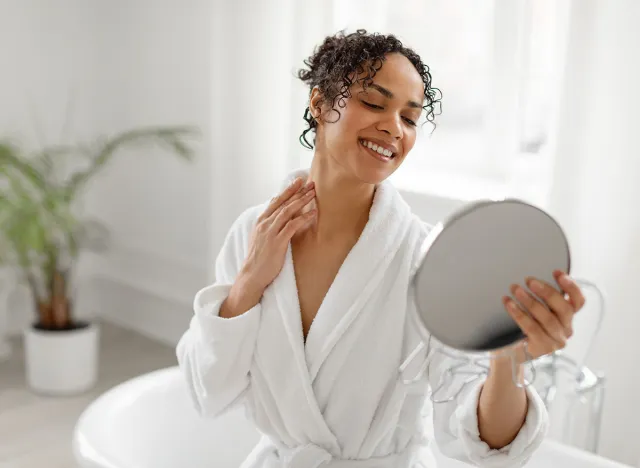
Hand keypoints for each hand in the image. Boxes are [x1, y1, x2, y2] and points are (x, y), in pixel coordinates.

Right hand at [238, 176, 316, 293]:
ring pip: (288, 211)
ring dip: (302, 200)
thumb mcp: (260, 237)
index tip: (298, 181)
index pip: (276, 201)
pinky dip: (303, 217)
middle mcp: (264, 224)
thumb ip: (268, 224)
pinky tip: (313, 213)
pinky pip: (292, 226)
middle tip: (310, 182)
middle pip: (283, 203)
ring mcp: (270, 232)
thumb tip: (276, 213)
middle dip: (297, 191)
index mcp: (260, 221)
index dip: (288, 190)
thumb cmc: (259, 258)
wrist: (252, 274)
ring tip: (313, 193)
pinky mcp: (277, 242)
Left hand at [501, 270, 585, 360]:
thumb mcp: (536, 311)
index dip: (571, 287)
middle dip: (547, 292)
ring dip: (530, 301)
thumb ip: (541, 299)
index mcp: (568, 317)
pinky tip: (508, 303)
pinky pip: (532, 328)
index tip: (556, 272)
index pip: (579, 302)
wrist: (513, 355)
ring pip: (547, 318)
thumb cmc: (525, 328)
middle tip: (529, 280)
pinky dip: (519, 313)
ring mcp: (556, 340)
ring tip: (515, 289)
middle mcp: (566, 329)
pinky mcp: (543, 348)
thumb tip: (531, 278)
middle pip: (564, 309)